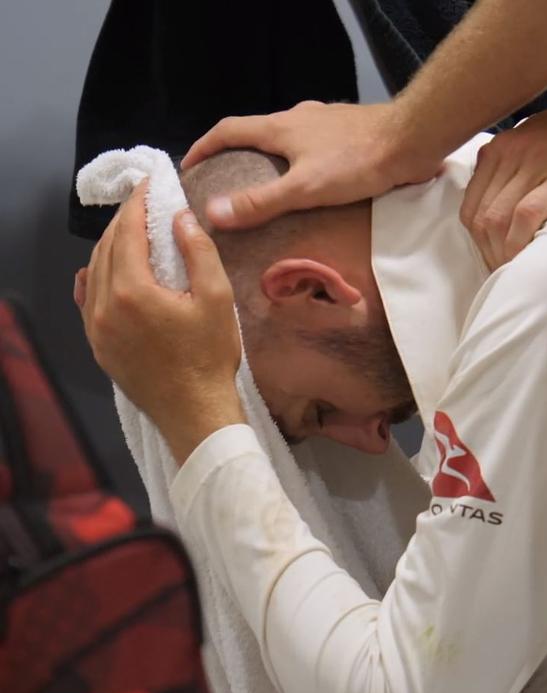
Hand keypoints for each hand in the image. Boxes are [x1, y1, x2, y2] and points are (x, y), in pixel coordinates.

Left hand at [76, 182, 245, 463]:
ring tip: (133, 232)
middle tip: (144, 204)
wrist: (194, 411)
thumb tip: (180, 217)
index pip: (129, 232)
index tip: (150, 185)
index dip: (139, 204)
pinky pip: (87, 298)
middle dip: (125, 221)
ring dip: (112, 246)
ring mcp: (95, 326)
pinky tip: (104, 270)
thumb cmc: (210, 357)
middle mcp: (104, 304)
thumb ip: (198, 252)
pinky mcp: (97, 344)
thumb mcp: (217, 299)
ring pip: (95, 271)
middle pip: (108, 247)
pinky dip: (97, 275)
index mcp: (132, 290)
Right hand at [181, 101, 440, 229]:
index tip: (189, 168)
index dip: (203, 147)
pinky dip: (302, 164)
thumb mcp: (305, 188)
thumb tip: (213, 212)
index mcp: (280, 127)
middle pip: (256, 133)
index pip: (227, 130)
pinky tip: (314, 186)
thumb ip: (261, 202)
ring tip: (268, 189)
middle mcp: (299, 118)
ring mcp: (326, 124)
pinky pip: (314, 148)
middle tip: (227, 184)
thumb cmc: (358, 161)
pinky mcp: (349, 134)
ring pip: (287, 140)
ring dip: (271, 160)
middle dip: (236, 156)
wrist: (413, 140)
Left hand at [460, 105, 546, 270]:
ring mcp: (538, 160)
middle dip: (491, 254)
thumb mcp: (536, 140)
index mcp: (500, 148)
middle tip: (508, 275)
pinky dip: (522, 240)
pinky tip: (531, 256)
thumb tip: (492, 208)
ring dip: (504, 253)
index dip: (480, 243)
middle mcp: (512, 151)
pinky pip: (527, 214)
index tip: (496, 262)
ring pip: (499, 218)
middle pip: (483, 217)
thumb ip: (510, 168)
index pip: (471, 207)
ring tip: (519, 271)